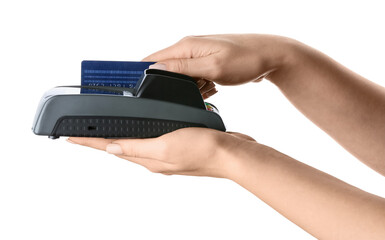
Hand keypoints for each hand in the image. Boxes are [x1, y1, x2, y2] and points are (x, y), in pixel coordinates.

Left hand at [67, 128, 254, 177]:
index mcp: (149, 159)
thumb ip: (137, 147)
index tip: (69, 137)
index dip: (89, 142)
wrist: (231, 153)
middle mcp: (155, 157)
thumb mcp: (165, 146)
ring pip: (136, 142)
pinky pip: (153, 138)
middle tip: (85, 131)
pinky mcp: (178, 145)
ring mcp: (167, 152)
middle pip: (120, 147)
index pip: (111, 148)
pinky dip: (141, 132)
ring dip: (120, 136)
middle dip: (101, 139)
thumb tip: (111, 148)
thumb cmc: (203, 149)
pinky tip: (142, 126)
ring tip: (107, 129)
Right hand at [144, 34, 290, 97]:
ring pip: (182, 79)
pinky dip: (202, 88)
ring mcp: (199, 57)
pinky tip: (215, 88)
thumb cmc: (246, 59)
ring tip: (209, 88)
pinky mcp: (207, 65)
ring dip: (190, 89)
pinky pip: (196, 80)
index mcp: (187, 47)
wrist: (272, 56)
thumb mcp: (214, 67)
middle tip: (191, 93)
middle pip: (167, 71)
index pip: (153, 59)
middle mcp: (190, 50)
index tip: (141, 92)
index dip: (143, 75)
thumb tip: (155, 69)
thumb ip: (184, 69)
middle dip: (172, 87)